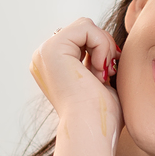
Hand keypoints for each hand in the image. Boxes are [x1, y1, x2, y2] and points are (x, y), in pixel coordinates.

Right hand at [30, 17, 122, 140]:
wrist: (92, 129)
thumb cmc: (102, 115)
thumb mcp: (99, 82)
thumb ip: (97, 62)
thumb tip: (110, 47)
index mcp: (52, 66)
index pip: (83, 39)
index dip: (102, 51)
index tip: (108, 75)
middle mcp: (44, 58)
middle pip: (84, 30)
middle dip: (103, 47)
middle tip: (106, 74)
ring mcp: (45, 52)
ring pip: (86, 26)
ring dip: (103, 48)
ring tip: (101, 74)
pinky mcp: (52, 48)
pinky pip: (86, 27)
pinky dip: (101, 45)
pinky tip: (98, 69)